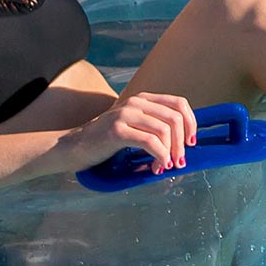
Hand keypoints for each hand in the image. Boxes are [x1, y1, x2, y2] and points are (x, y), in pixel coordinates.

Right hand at [61, 91, 197, 175]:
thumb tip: (184, 143)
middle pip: (175, 118)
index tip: (191, 143)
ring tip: (166, 167)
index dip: (191, 123)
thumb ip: (154, 126)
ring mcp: (126, 114)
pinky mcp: (117, 130)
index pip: (179, 104)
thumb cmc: (106, 141)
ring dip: (171, 152)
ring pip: (164, 130)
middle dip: (182, 143)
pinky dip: (159, 156)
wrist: (74, 147)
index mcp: (143, 99)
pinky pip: (150, 142)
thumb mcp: (133, 126)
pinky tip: (157, 167)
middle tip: (180, 161)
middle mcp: (136, 102)